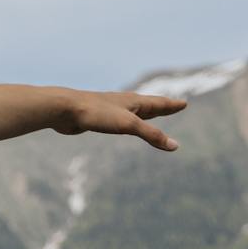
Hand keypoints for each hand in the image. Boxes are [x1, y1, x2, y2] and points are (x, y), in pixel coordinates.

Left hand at [50, 89, 186, 150]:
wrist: (64, 109)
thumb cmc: (96, 113)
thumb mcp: (129, 125)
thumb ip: (152, 135)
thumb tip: (175, 146)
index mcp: (133, 102)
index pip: (159, 104)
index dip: (172, 105)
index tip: (184, 103)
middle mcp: (123, 104)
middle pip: (148, 105)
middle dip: (161, 107)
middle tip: (173, 105)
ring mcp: (110, 110)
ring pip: (132, 112)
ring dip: (144, 114)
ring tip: (149, 114)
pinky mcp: (98, 118)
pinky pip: (118, 121)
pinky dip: (126, 122)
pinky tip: (120, 123)